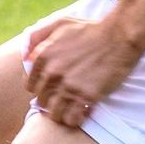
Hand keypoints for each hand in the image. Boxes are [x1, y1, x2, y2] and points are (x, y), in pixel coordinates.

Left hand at [23, 16, 142, 127]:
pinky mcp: (86, 95)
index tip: (52, 90)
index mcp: (43, 57)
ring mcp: (69, 85)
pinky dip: (75, 119)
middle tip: (65, 100)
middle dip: (51, 102)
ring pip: (54, 113)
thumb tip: (24, 56)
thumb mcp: (59, 24)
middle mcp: (52, 73)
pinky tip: (84, 112)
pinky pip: (72, 118)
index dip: (41, 90)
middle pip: (42, 101)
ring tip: (72, 110)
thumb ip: (37, 36)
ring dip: (61, 114)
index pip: (30, 86)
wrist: (120, 35)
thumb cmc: (90, 29)